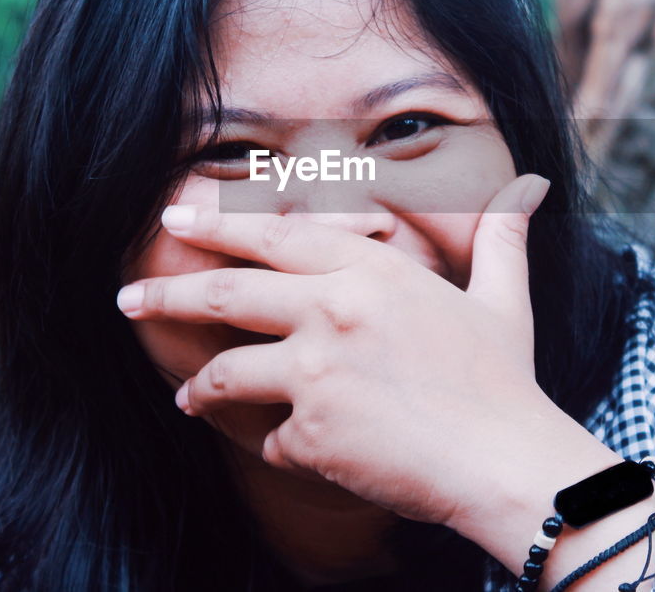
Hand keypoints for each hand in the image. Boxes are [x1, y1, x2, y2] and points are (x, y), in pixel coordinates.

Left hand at [117, 173, 555, 527]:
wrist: (504, 462)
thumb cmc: (506, 381)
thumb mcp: (504, 300)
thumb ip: (500, 241)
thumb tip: (528, 192)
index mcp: (372, 271)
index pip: (276, 235)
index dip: (218, 224)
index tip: (175, 217)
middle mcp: (332, 311)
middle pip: (225, 294)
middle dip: (165, 294)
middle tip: (126, 297)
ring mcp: (315, 373)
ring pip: (228, 374)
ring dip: (201, 387)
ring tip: (187, 396)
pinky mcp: (309, 433)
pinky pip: (271, 441)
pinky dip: (279, 447)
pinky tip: (293, 452)